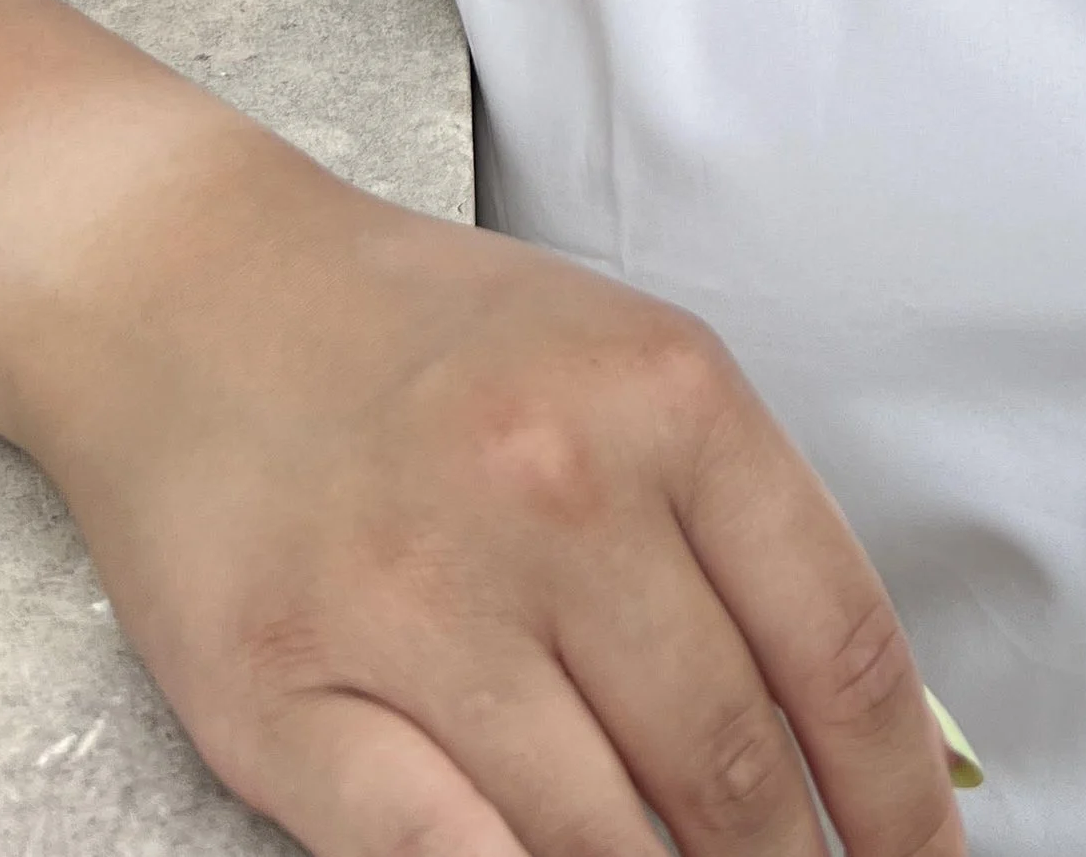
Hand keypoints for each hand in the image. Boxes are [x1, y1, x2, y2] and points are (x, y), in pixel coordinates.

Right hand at [13, 154, 967, 856]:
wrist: (187, 285)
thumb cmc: (423, 339)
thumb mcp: (623, 367)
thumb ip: (742, 531)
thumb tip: (876, 731)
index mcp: (666, 396)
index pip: (837, 646)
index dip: (898, 794)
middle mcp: (556, 489)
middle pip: (727, 759)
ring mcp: (415, 595)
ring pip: (597, 835)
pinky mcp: (284, 692)